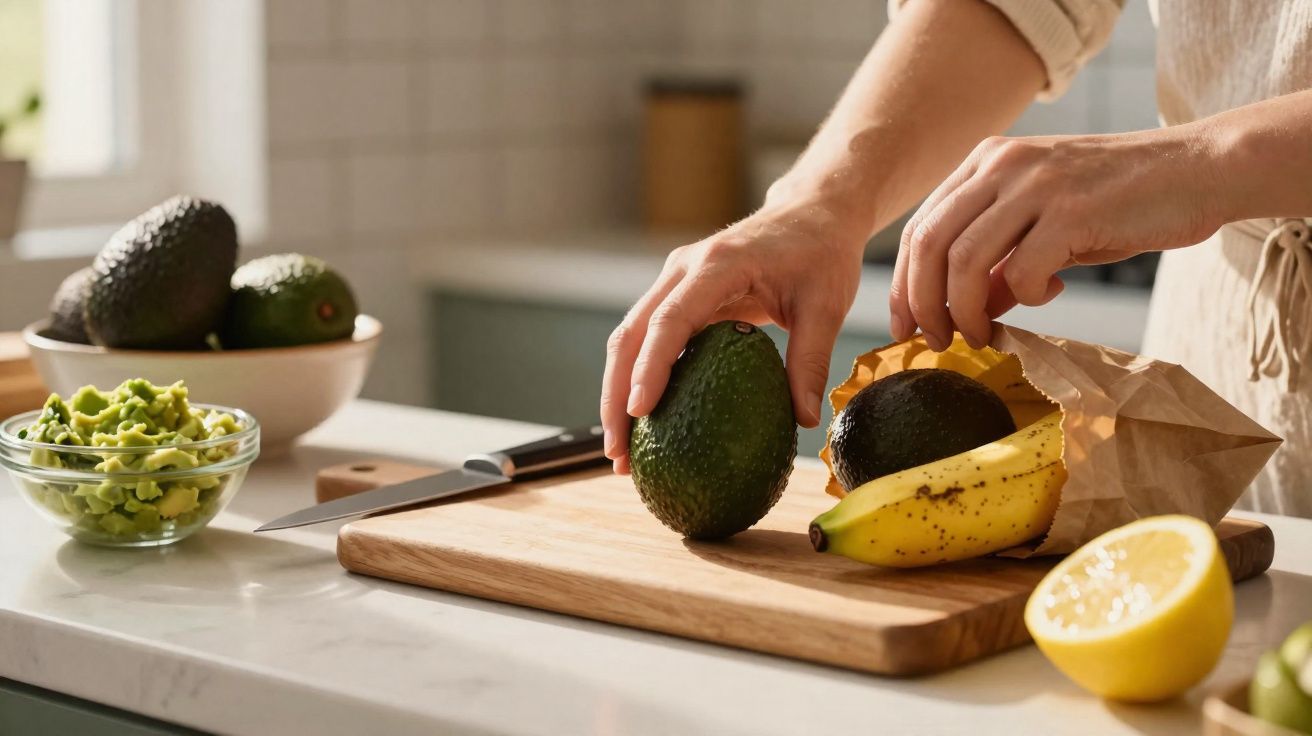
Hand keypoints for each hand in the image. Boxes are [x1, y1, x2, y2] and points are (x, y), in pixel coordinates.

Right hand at [601, 201, 867, 473]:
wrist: (811, 214)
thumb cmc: (820, 254)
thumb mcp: (826, 305)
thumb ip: (811, 360)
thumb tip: (806, 421)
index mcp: (717, 265)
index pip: (670, 319)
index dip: (650, 367)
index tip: (640, 412)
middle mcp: (683, 270)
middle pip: (632, 334)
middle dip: (616, 395)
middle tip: (620, 452)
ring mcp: (674, 281)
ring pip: (629, 339)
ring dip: (617, 393)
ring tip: (621, 451)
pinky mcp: (677, 296)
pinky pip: (648, 340)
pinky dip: (638, 380)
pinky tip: (644, 425)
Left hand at [888, 128, 1225, 348]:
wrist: (1200, 168)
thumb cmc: (1122, 199)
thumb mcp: (1046, 222)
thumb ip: (1002, 258)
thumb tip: (969, 311)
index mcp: (987, 160)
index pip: (919, 228)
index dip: (903, 284)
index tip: (905, 327)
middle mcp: (1003, 164)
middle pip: (928, 245)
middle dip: (923, 304)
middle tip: (937, 342)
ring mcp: (1036, 184)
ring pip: (965, 262)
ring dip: (966, 311)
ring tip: (981, 334)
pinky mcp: (1072, 210)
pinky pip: (1022, 272)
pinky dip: (1025, 298)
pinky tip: (1051, 293)